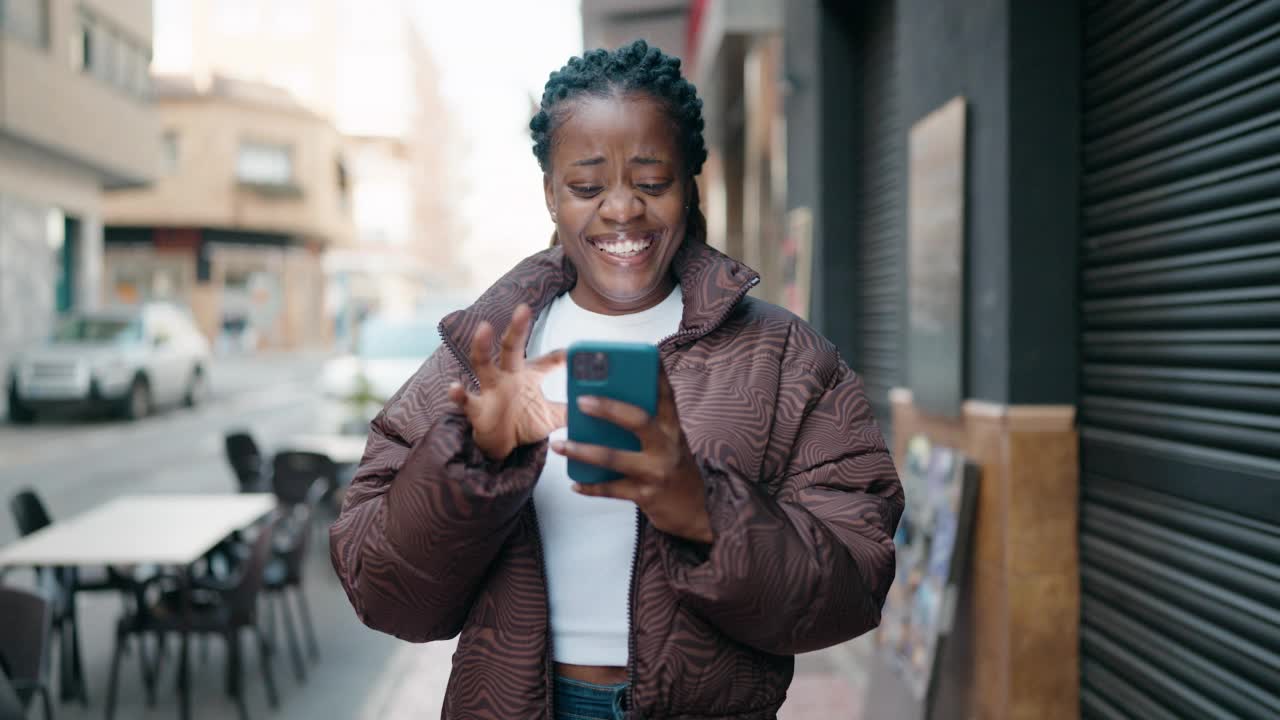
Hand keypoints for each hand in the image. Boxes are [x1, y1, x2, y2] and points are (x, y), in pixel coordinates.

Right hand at [447, 304, 566, 460]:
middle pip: (511, 348)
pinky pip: (466, 400)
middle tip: (524, 308)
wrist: (500, 446)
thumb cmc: (523, 424)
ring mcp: (490, 390)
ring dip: (482, 347)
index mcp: (527, 376)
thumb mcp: (551, 417)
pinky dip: (459, 394)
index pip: (546, 361)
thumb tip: (598, 404)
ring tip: (483, 328)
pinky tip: (454, 387)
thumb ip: (571, 409)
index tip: (573, 352)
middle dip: (517, 328)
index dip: (560, 356)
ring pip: (483, 363)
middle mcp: (507, 376)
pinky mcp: (476, 409)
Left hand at [550, 367, 711, 543]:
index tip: (645, 354)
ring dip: (583, 451)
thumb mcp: (669, 442)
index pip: (666, 395)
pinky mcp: (646, 495)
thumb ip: (647, 425)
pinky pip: (611, 489)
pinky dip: (590, 487)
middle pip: (638, 420)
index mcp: (672, 428)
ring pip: (614, 458)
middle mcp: (667, 446)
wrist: (695, 511)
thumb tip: (605, 405)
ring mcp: (657, 471)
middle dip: (608, 408)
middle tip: (580, 400)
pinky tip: (574, 483)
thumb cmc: (674, 468)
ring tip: (558, 445)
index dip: (655, 373)